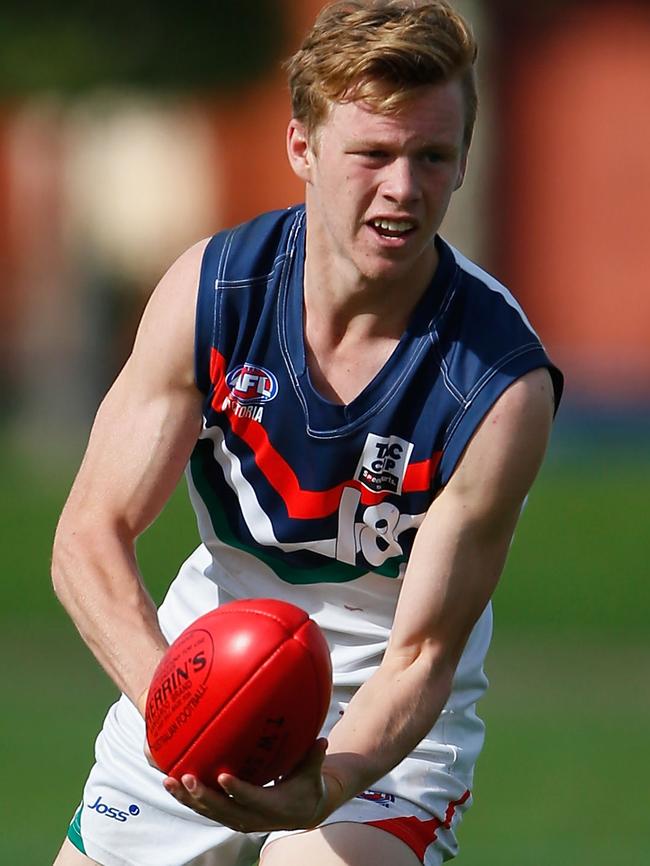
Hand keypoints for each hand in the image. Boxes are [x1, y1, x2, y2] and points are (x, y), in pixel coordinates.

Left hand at [162, 738, 339, 832]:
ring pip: (209, 812)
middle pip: (223, 810)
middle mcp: (252, 818)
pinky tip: (172, 781)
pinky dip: (189, 798)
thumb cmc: (308, 785)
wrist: (303, 812)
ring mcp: (238, 819)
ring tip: (169, 781)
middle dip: (203, 796)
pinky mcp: (229, 815)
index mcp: (273, 808)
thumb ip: (313, 757)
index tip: (222, 775)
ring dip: (188, 799)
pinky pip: (206, 809)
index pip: (252, 799)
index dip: (236, 790)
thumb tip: (322, 739)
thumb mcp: (313, 774)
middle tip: (186, 777)